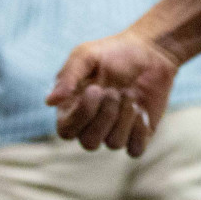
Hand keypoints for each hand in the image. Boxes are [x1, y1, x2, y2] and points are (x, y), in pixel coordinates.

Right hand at [47, 30, 178, 155]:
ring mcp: (115, 131)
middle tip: (115, 91)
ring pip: (113, 144)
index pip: (66, 132)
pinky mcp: (138, 134)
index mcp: (73, 109)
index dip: (81, 115)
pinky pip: (135, 150)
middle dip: (106, 115)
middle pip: (89, 143)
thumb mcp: (87, 55)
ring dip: (124, 116)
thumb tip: (50, 101)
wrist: (150, 49)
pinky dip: (138, 130)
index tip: (96, 89)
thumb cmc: (113, 52)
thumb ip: (68, 76)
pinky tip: (141, 110)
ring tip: (130, 93)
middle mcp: (91, 125)